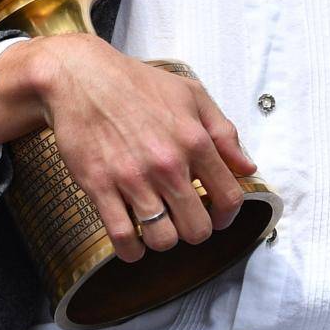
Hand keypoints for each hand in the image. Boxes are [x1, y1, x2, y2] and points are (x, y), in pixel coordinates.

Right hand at [0, 35, 255, 261]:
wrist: (82, 78)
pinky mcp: (100, 187)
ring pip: (163, 239)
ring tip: (157, 227)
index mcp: (195, 141)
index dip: (227, 216)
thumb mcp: (191, 95)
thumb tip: (247, 168)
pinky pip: (122, 238)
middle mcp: (167, 164)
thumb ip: (224, 132)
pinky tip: (132, 242)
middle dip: (194, 231)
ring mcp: (133, 178)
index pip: (229, 198)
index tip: (218, 217)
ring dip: (163, 240)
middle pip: (197, 229)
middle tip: (184, 219)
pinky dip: (131, 250)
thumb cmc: (138, 85)